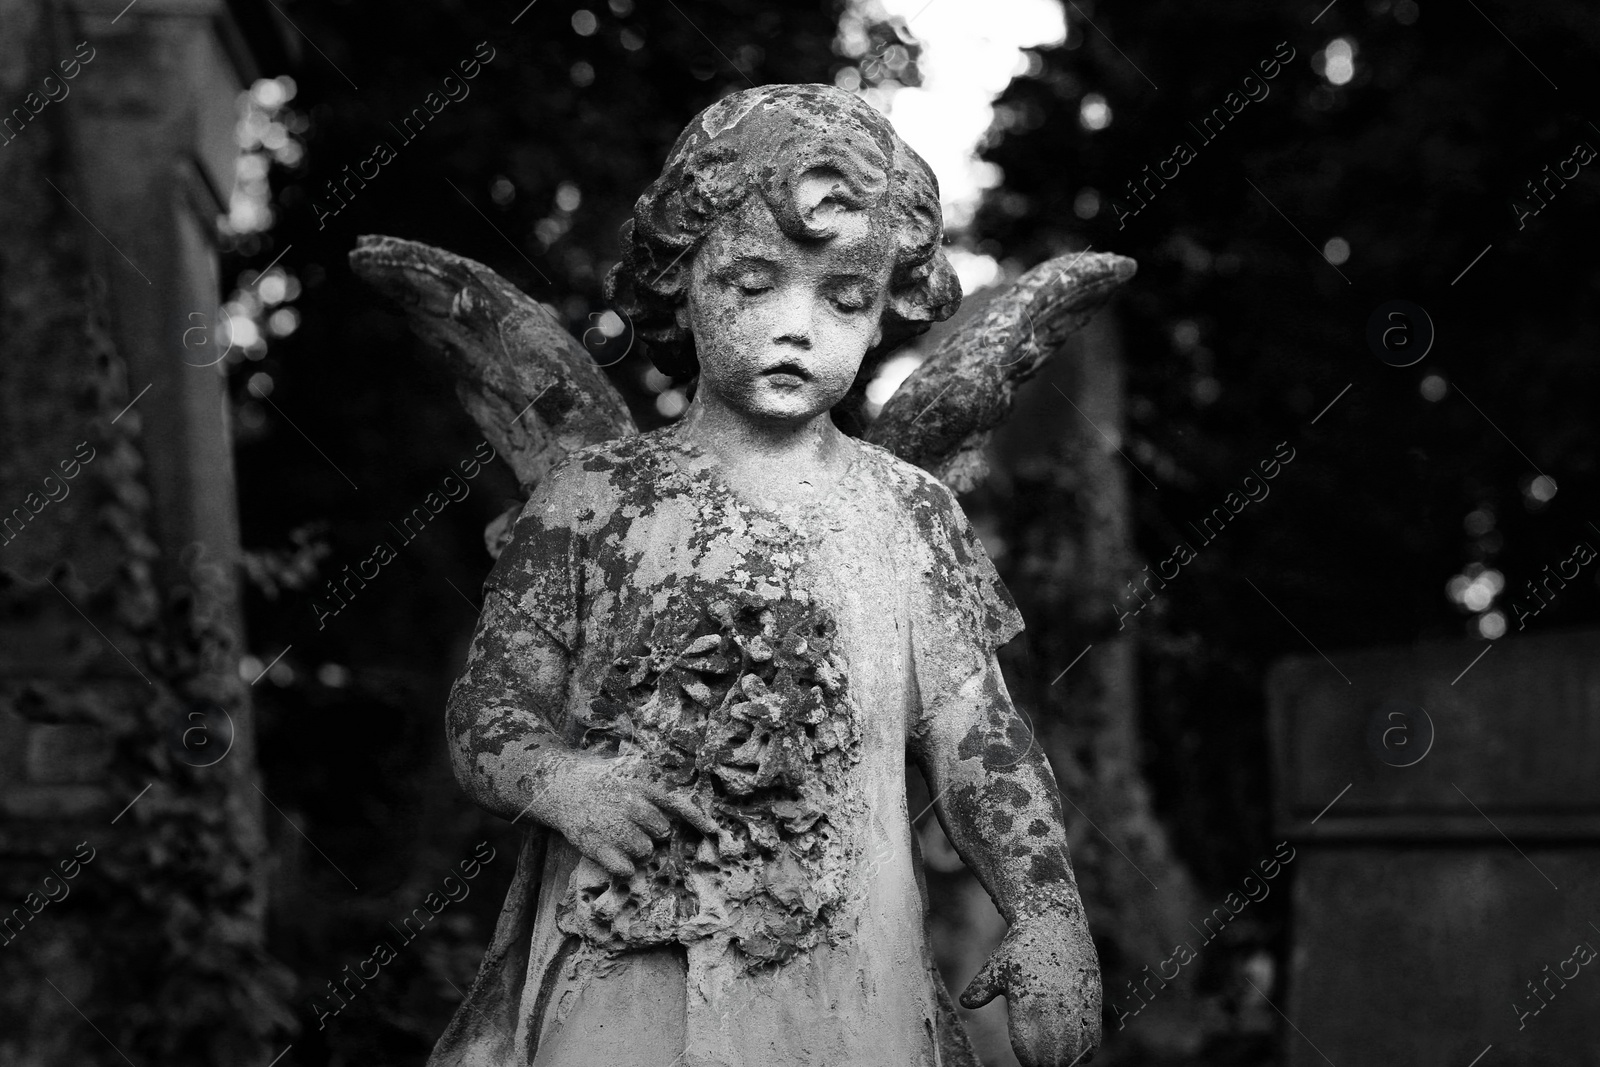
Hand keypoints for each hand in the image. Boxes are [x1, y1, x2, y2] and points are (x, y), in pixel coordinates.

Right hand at [543, 752, 717, 876]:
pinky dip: (623, 865)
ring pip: (645, 851)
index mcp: (641, 785)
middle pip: (662, 832)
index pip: (677, 803)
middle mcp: (631, 805)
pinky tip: (612, 850)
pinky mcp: (597, 846)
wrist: (560, 786)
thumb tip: (687, 802)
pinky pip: (626, 868)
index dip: (698, 818)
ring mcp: (614, 826)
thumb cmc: (602, 781)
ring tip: (619, 833)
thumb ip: (655, 785)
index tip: (713, 832)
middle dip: (652, 831)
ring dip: (636, 848)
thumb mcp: (629, 771)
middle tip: (634, 824)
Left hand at [960, 908, 1101, 1065]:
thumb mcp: (997, 966)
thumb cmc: (1022, 948)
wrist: (1056, 924)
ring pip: (1075, 1053)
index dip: (1027, 1059)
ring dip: (1067, 1057)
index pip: (1028, 1052)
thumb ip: (982, 988)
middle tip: (1040, 1057)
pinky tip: (1076, 1045)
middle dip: (1046, 1061)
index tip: (1026, 1056)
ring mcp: (1075, 1006)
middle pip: (1053, 1059)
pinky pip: (1092, 1039)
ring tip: (1058, 1051)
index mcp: (1027, 1002)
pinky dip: (1085, 1048)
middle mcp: (1053, 1007)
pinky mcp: (1092, 1002)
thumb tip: (965, 1002)